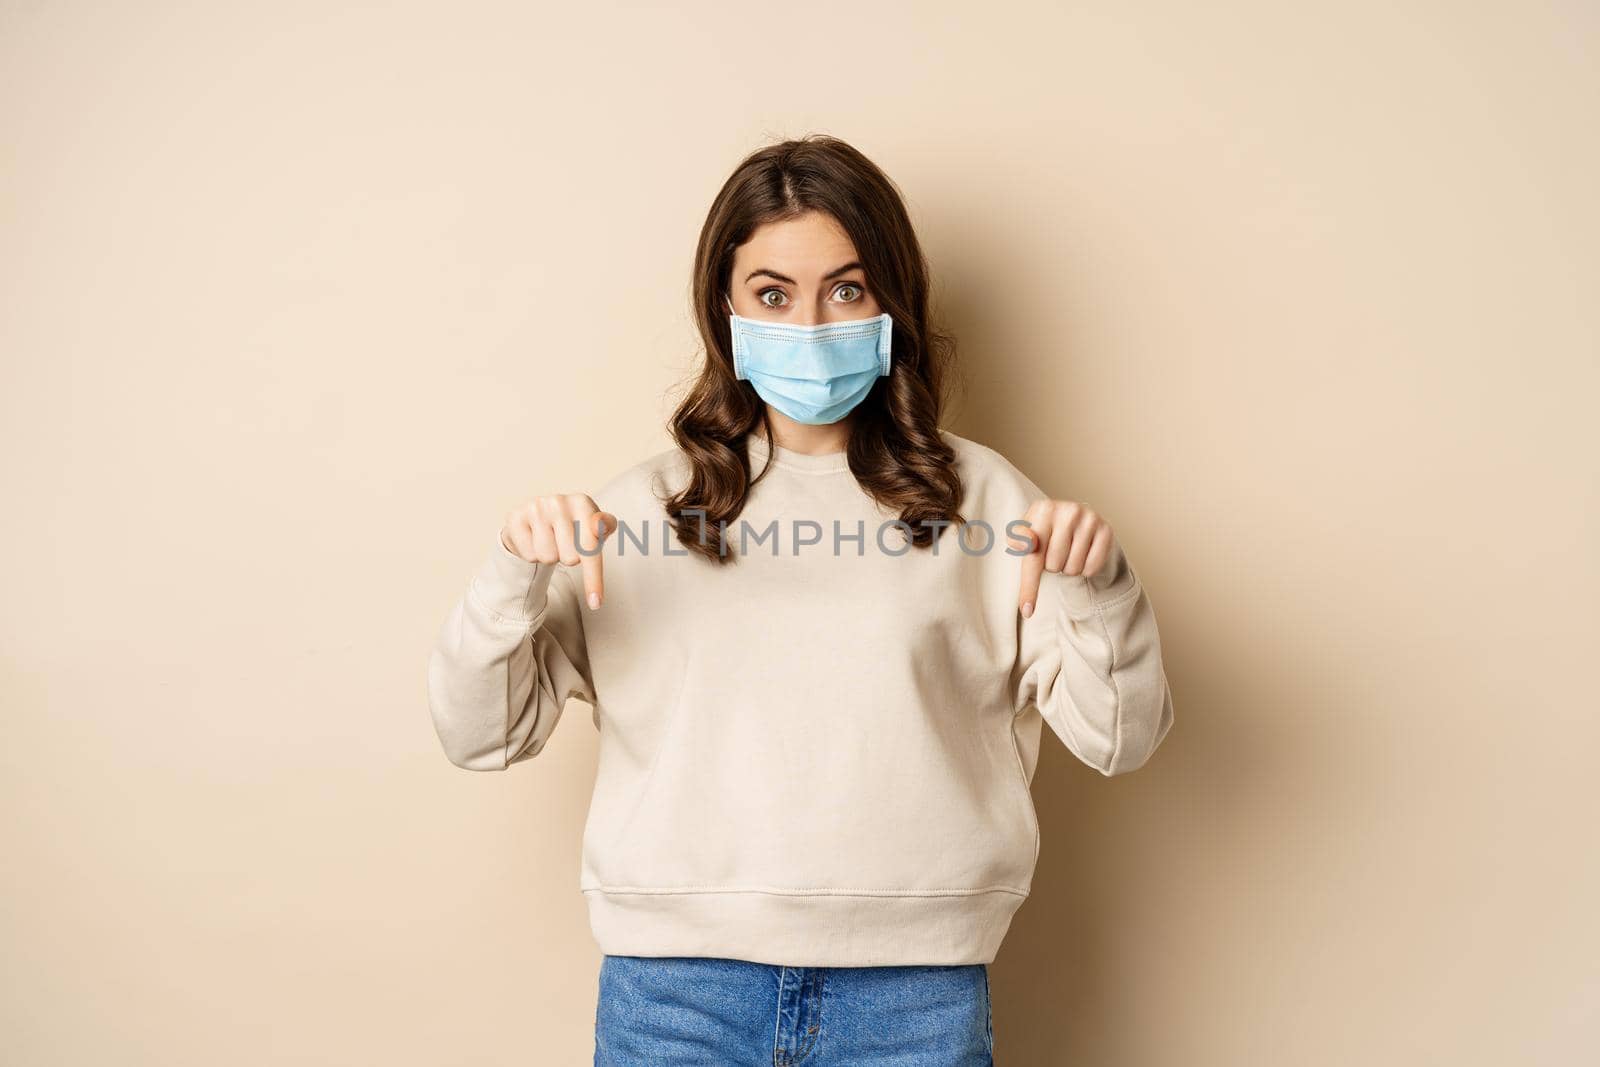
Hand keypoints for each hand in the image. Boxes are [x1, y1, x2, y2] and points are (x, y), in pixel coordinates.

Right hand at [500, 494, 617, 609]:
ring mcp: (536, 507)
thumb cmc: (574, 528)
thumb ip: (605, 527)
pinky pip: (529, 555)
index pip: (591, 547)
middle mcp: (559, 501)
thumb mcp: (594, 528)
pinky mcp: (515, 517)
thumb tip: (600, 525)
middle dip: (568, 558)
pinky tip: (534, 540)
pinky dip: (533, 555)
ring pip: (548, 558)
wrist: (538, 518)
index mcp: (583, 502)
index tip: (596, 603)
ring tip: (550, 541)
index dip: (594, 578)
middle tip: (564, 544)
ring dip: (550, 557)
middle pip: (570, 558)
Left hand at [1008, 499, 1114, 618]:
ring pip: (1073, 569)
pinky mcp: (1106, 531)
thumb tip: (1026, 544)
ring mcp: (1090, 519)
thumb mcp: (1026, 534)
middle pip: (1053, 565)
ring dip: (1068, 568)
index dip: (1028, 585)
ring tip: (1069, 552)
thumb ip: (1018, 541)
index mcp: (1042, 508)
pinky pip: (1091, 568)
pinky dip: (1085, 569)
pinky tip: (1084, 553)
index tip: (1027, 610)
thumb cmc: (1045, 532)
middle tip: (1056, 552)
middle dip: (1052, 566)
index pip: (1032, 555)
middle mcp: (1068, 510)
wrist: (1075, 521)